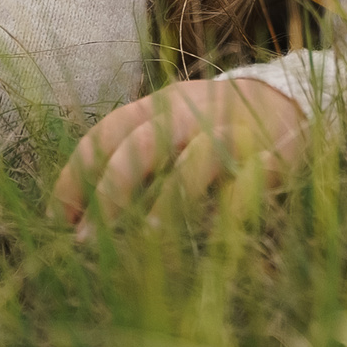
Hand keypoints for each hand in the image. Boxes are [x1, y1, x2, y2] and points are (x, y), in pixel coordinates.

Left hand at [51, 78, 307, 234]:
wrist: (288, 104)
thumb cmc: (213, 129)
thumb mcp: (172, 129)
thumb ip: (134, 159)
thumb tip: (78, 213)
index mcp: (159, 107)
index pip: (107, 133)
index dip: (77, 174)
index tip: (58, 217)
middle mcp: (190, 115)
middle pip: (140, 146)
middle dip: (109, 193)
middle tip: (85, 241)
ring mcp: (230, 135)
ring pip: (192, 164)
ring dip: (165, 204)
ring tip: (143, 239)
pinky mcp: (267, 159)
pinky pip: (243, 187)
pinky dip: (225, 214)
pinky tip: (209, 242)